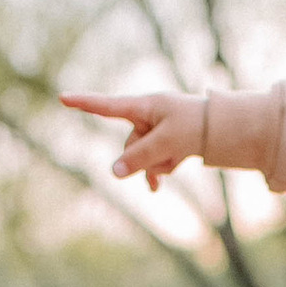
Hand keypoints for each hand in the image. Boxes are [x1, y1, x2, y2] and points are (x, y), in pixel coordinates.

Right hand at [62, 87, 207, 188]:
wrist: (223, 130)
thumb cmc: (196, 127)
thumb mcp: (166, 143)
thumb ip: (139, 157)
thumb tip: (114, 172)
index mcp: (144, 106)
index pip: (107, 107)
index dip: (84, 104)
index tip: (62, 98)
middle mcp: (146, 117)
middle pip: (129, 145)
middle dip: (144, 157)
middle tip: (170, 152)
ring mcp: (154, 131)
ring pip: (141, 157)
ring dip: (156, 165)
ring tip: (177, 159)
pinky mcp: (164, 144)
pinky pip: (151, 162)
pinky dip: (156, 172)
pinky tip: (157, 188)